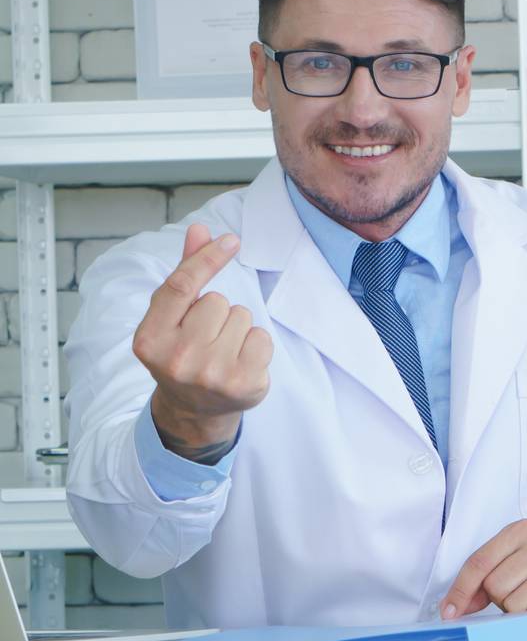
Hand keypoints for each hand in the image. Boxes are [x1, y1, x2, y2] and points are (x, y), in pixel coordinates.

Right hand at [132, 223, 272, 460]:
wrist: (194, 410)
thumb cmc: (183, 352)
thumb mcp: (172, 318)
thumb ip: (185, 274)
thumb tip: (200, 229)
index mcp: (149, 339)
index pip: (180, 286)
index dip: (206, 259)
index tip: (230, 240)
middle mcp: (177, 358)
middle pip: (218, 301)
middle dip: (218, 312)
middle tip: (207, 338)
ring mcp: (211, 375)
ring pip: (243, 317)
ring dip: (238, 328)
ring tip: (223, 351)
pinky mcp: (243, 385)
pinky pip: (263, 338)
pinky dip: (257, 345)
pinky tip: (240, 362)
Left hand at [441, 519, 526, 619]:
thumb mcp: (518, 560)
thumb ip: (485, 577)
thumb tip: (455, 606)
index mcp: (523, 530)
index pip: (480, 562)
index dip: (460, 591)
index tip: (451, 611)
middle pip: (495, 587)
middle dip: (501, 599)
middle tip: (523, 593)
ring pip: (513, 606)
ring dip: (520, 612)